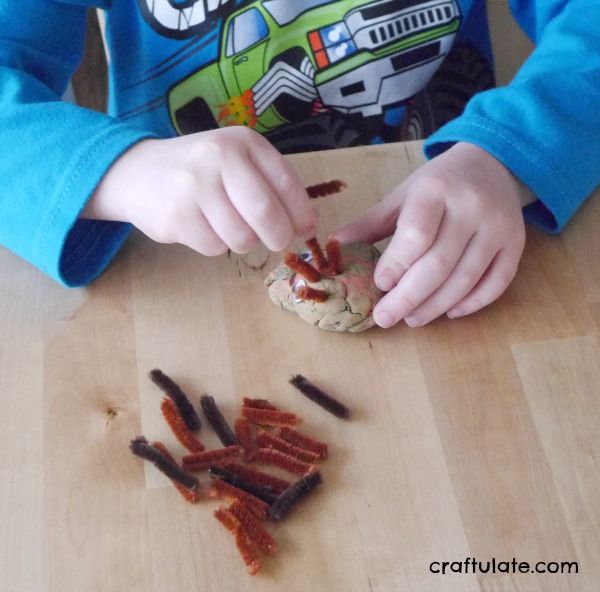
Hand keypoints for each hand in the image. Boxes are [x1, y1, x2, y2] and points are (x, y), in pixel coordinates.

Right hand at [82, 127, 316, 253]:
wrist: (137, 172)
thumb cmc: (200, 170)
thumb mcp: (236, 161)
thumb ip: (270, 184)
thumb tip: (305, 226)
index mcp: (242, 141)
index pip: (286, 182)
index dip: (301, 213)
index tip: (306, 230)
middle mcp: (218, 157)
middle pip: (265, 213)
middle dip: (279, 236)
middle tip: (277, 242)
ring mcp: (193, 186)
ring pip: (242, 237)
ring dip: (243, 241)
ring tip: (227, 225)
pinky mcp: (176, 216)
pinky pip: (215, 247)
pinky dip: (215, 244)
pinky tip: (201, 226)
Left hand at [332, 142, 529, 326]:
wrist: (494, 163)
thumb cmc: (438, 184)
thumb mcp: (402, 195)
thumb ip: (369, 224)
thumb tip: (333, 248)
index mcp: (436, 190)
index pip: (416, 235)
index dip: (396, 265)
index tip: (379, 285)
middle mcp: (471, 208)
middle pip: (438, 264)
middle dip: (408, 298)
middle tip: (385, 318)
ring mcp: (498, 227)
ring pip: (466, 279)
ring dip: (436, 306)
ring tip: (412, 319)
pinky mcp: (516, 244)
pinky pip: (497, 283)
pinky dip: (472, 303)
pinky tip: (450, 312)